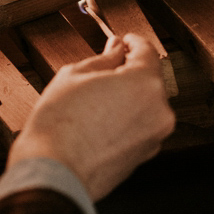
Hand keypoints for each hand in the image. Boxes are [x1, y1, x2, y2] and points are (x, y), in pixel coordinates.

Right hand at [7, 35, 175, 201]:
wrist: (54, 172)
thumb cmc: (61, 122)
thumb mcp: (76, 74)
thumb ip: (104, 59)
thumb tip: (117, 48)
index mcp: (145, 84)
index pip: (147, 51)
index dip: (132, 42)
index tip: (122, 41)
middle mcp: (159, 111)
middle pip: (148, 79)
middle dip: (129, 71)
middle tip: (103, 68)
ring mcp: (154, 137)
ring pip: (144, 104)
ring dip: (127, 96)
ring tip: (96, 98)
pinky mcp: (144, 157)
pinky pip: (140, 126)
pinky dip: (126, 118)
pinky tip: (99, 119)